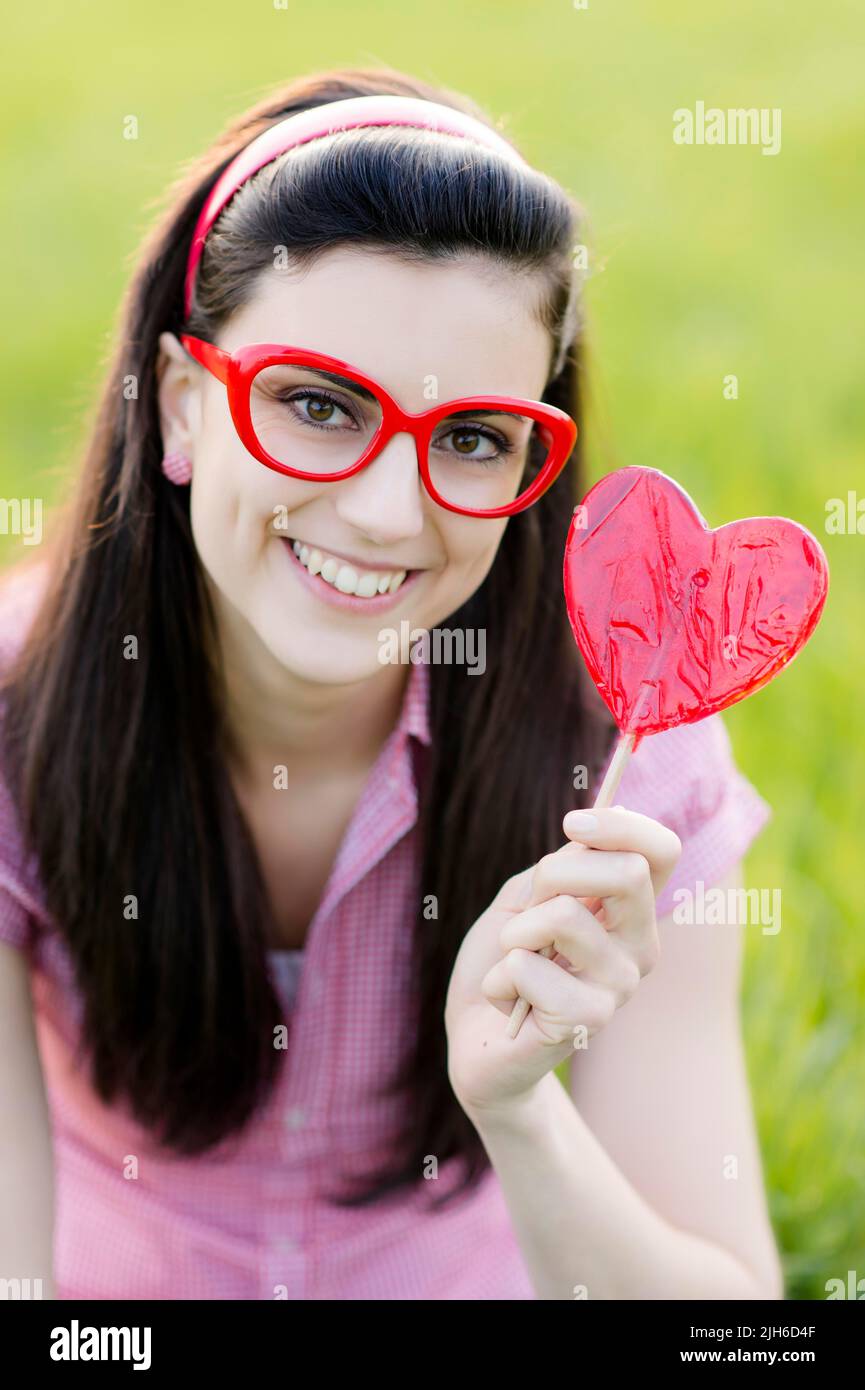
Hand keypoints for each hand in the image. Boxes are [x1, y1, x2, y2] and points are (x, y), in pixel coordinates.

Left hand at [445, 807, 681, 1118]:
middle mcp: (640, 946)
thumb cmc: (504, 959)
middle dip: (553, 874)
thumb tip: (588, 843)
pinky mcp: (589, 1021)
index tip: (572, 823)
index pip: (662, 850)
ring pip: (565, 915)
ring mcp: (620, 986)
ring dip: (514, 933)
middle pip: (627, 871)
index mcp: (630, 910)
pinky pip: (529, 967)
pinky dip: (499, 977)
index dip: (621, 825)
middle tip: (526, 911)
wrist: (477, 1037)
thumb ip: (559, 869)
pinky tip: (507, 1001)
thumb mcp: (525, 898)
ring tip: (511, 961)